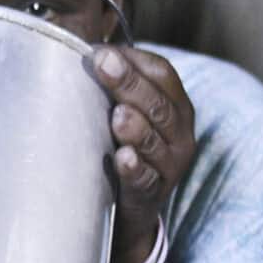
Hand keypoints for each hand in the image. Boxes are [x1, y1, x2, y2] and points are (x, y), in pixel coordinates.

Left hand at [87, 46, 195, 262]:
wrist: (131, 213)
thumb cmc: (124, 150)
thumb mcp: (126, 116)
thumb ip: (115, 88)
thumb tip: (82, 49)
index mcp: (176, 107)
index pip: (162, 73)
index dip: (134, 60)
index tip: (99, 51)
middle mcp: (180, 134)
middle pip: (159, 104)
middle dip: (130, 83)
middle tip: (102, 65)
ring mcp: (169, 167)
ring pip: (156, 143)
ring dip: (136, 127)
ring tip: (117, 115)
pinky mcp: (152, 195)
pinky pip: (145, 180)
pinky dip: (134, 169)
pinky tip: (122, 158)